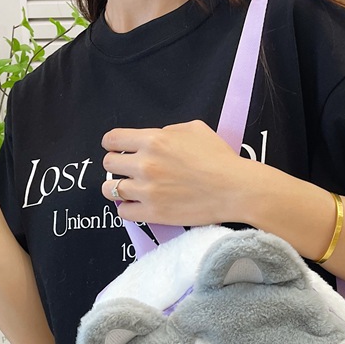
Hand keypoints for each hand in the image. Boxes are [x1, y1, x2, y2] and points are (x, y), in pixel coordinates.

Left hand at [101, 120, 251, 225]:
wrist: (235, 190)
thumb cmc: (220, 158)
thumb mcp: (195, 129)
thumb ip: (169, 131)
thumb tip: (156, 138)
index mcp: (153, 140)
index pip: (112, 140)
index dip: (112, 144)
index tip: (117, 149)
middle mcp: (145, 164)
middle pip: (109, 164)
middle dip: (117, 165)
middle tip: (129, 171)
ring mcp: (147, 191)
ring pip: (110, 190)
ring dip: (118, 188)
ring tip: (130, 190)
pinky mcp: (153, 214)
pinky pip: (123, 212)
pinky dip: (127, 209)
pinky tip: (137, 206)